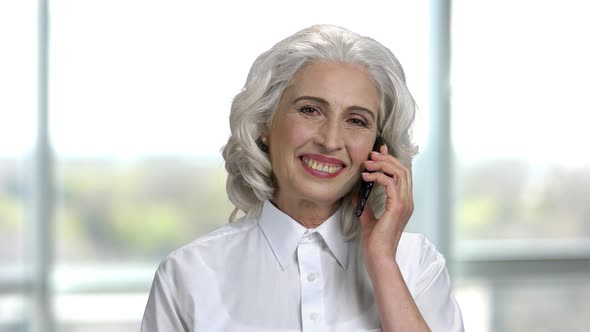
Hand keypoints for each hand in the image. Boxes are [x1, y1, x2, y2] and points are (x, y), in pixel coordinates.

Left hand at [355, 143, 413, 262]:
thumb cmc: (374, 242)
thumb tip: (356, 193)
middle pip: (403, 169)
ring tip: (367, 164)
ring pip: (399, 173)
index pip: (402, 174)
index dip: (392, 160)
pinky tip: (365, 177)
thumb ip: (365, 204)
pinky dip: (377, 176)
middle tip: (371, 155)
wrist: (378, 256)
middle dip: (387, 158)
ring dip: (382, 164)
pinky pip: (390, 183)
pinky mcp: (397, 207)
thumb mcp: (368, 218)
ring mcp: (404, 204)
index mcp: (403, 202)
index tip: (379, 151)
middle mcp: (407, 201)